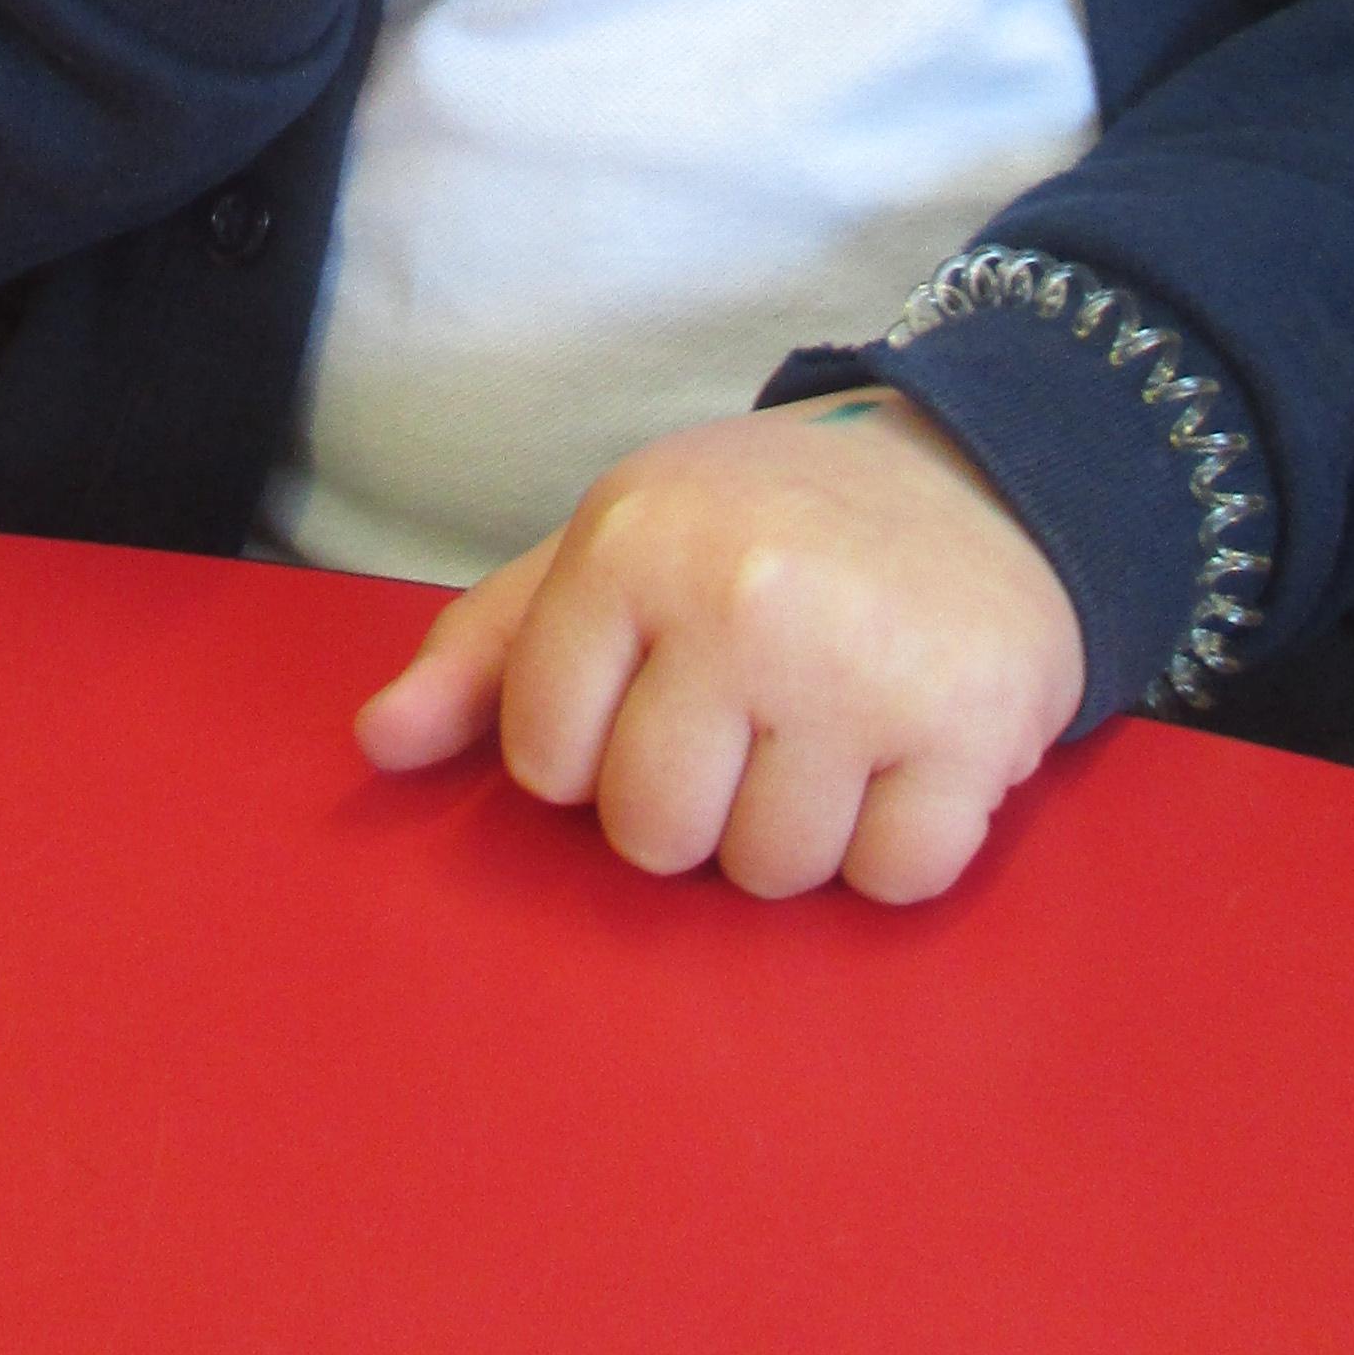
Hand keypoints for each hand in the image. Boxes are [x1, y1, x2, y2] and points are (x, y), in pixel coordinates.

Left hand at [355, 392, 1087, 903]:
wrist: (975, 475)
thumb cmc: (764, 527)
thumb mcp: (615, 547)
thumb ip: (491, 649)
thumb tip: (379, 745)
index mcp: (633, 545)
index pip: (547, 760)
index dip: (592, 754)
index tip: (652, 693)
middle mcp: (741, 599)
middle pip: (655, 835)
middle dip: (692, 810)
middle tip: (746, 724)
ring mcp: (860, 665)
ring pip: (770, 871)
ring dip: (794, 832)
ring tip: (827, 733)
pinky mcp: (971, 725)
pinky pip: (890, 878)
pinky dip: (892, 848)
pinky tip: (901, 759)